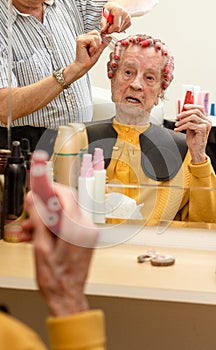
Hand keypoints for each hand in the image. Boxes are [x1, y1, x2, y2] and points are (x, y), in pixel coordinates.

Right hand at [23, 184, 98, 316]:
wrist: (67, 297)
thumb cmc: (57, 279)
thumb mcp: (41, 247)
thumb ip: (39, 220)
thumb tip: (34, 200)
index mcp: (77, 228)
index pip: (66, 195)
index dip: (50, 187)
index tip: (39, 185)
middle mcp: (86, 228)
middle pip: (64, 204)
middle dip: (44, 207)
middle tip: (29, 212)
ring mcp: (87, 233)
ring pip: (64, 215)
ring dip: (46, 219)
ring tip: (29, 230)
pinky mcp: (85, 238)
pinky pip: (67, 224)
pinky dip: (53, 227)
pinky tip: (38, 235)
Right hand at [72, 30, 110, 78]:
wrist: (83, 67)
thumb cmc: (88, 61)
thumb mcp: (98, 51)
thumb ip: (103, 44)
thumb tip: (109, 37)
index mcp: (86, 38)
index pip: (96, 33)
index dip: (99, 41)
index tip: (94, 49)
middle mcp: (83, 37)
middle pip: (96, 33)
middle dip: (97, 44)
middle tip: (92, 51)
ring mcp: (81, 38)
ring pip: (95, 37)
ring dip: (95, 47)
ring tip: (90, 52)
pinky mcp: (80, 40)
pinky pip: (92, 40)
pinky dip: (93, 47)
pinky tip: (88, 52)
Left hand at [101, 2, 130, 33]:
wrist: (116, 6)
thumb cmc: (110, 8)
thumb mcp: (104, 13)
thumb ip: (103, 22)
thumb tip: (103, 30)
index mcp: (119, 11)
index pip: (116, 26)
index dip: (110, 30)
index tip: (107, 29)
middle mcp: (125, 15)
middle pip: (118, 29)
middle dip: (112, 29)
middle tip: (109, 24)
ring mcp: (128, 19)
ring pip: (120, 31)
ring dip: (115, 29)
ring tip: (113, 23)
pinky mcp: (130, 22)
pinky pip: (123, 30)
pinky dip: (119, 29)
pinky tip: (117, 23)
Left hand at [174, 104, 211, 162]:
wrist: (196, 150)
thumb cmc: (193, 140)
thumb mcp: (189, 127)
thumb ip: (188, 120)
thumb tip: (182, 112)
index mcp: (204, 120)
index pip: (199, 108)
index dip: (191, 106)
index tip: (183, 107)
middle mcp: (206, 121)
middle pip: (195, 111)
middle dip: (184, 113)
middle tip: (177, 117)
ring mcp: (205, 125)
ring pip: (192, 117)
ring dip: (182, 120)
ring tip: (177, 125)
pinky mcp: (202, 129)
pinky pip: (190, 124)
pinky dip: (182, 126)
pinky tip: (178, 129)